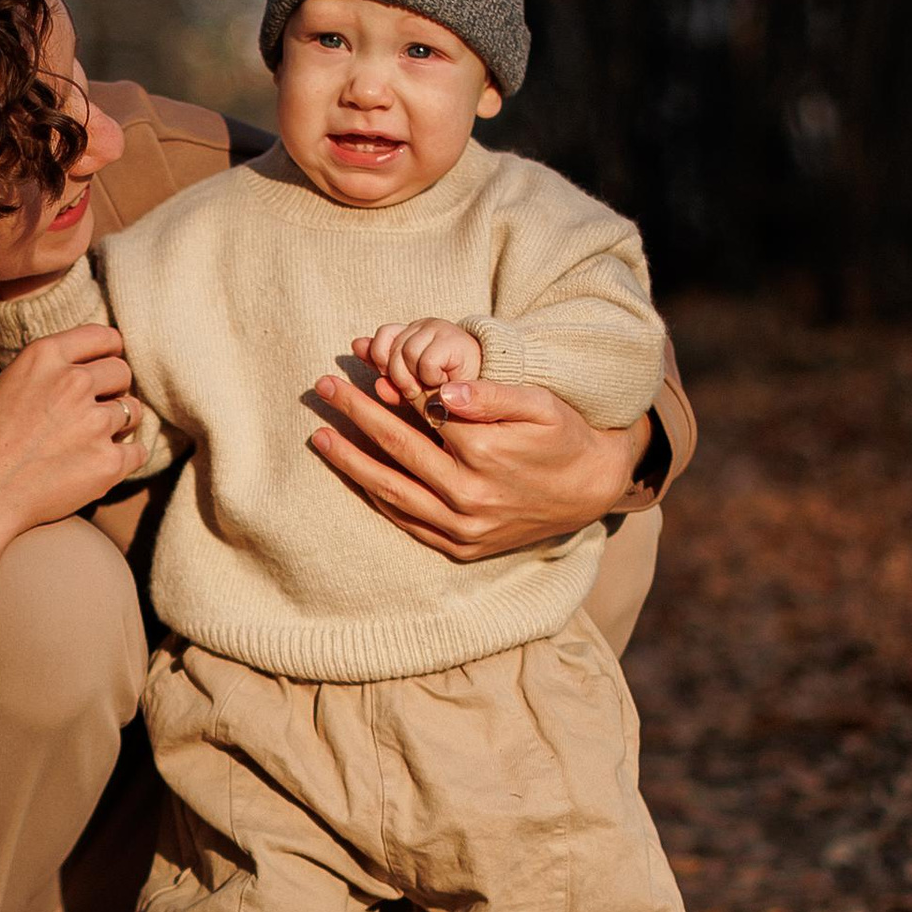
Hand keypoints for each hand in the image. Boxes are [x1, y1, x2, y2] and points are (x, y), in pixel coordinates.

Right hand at [0, 323, 144, 650]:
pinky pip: (138, 451)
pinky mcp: (107, 461)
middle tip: (95, 411)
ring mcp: (93, 422)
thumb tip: (82, 372)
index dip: (109, 352)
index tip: (106, 367)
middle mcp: (73, 381)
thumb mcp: (6, 385)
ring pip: (132, 411)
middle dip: (114, 390)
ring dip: (120, 424)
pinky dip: (127, 458)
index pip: (103, 336)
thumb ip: (45, 374)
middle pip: (121, 372)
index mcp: (44, 356)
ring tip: (94, 440)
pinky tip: (105, 464)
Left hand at [306, 367, 651, 564]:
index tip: (357, 364)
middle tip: (322, 389)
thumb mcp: (539, 403)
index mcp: (483, 451)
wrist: (590, 490)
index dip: (387, 386)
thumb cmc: (563, 435)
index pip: (421, 412)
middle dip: (355, 414)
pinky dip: (378, 497)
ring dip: (351, 461)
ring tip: (321, 436)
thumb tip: (445, 391)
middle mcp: (467, 494)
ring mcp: (462, 526)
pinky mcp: (462, 547)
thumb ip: (491, 393)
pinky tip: (356, 476)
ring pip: (391, 490)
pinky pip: (407, 521)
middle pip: (395, 447)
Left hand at [358, 317, 483, 411]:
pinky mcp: (453, 340)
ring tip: (430, 388)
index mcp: (411, 333)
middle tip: (413, 390)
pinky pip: (425, 361)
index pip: (382, 336)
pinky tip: (444, 383)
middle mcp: (423, 326)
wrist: (489, 392)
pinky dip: (430, 377)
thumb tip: (356, 345)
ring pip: (404, 354)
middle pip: (389, 348)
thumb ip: (385, 369)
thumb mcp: (411, 384)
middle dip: (396, 376)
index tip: (389, 378)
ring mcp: (439, 329)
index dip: (379, 358)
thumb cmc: (448, 392)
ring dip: (414, 379)